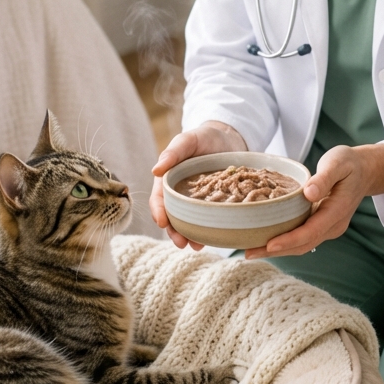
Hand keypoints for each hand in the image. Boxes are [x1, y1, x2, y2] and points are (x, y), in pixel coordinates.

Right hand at [150, 121, 247, 249]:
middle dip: (174, 232)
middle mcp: (179, 194)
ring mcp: (196, 201)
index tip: (162, 223)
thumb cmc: (203, 137)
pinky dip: (207, 230)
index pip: (158, 199)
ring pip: (188, 222)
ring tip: (196, 246)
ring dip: (189, 236)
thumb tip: (155, 170)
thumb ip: (173, 152)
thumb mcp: (187, 140)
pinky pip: (207, 220)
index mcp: (168, 180)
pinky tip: (211, 239)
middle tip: (182, 243)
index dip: (158, 212)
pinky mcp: (212, 204)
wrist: (228, 138)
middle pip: (172, 217)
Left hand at [245, 143, 383, 259]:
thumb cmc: (349, 163)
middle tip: (248, 253)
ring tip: (251, 251)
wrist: (365, 170)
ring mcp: (329, 228)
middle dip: (276, 251)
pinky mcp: (323, 226)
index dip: (289, 240)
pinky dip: (285, 242)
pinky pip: (303, 238)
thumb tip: (309, 194)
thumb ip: (324, 178)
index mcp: (337, 211)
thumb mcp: (338, 163)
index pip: (311, 231)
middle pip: (303, 244)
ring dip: (278, 250)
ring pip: (302, 245)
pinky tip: (266, 241)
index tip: (269, 245)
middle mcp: (334, 225)